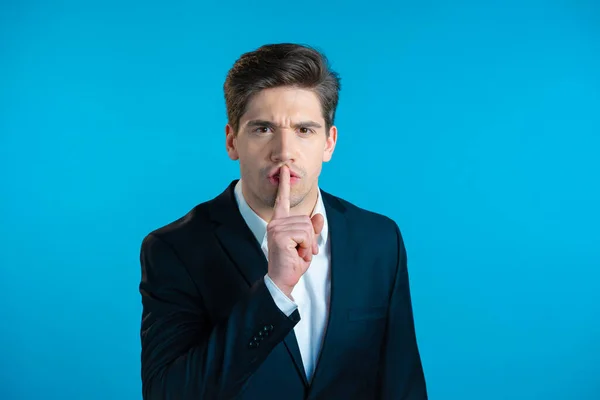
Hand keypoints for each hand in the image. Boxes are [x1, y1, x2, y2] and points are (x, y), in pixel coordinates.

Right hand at [266, 165, 323, 297]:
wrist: (282, 280)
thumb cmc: (292, 262)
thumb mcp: (306, 244)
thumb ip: (312, 230)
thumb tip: (319, 216)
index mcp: (279, 222)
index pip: (282, 200)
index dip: (284, 184)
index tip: (285, 169)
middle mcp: (275, 223)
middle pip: (306, 219)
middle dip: (310, 237)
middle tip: (302, 251)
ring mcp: (276, 228)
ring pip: (307, 227)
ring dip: (308, 243)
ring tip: (298, 253)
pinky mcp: (280, 236)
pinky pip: (305, 234)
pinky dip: (306, 246)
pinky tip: (297, 254)